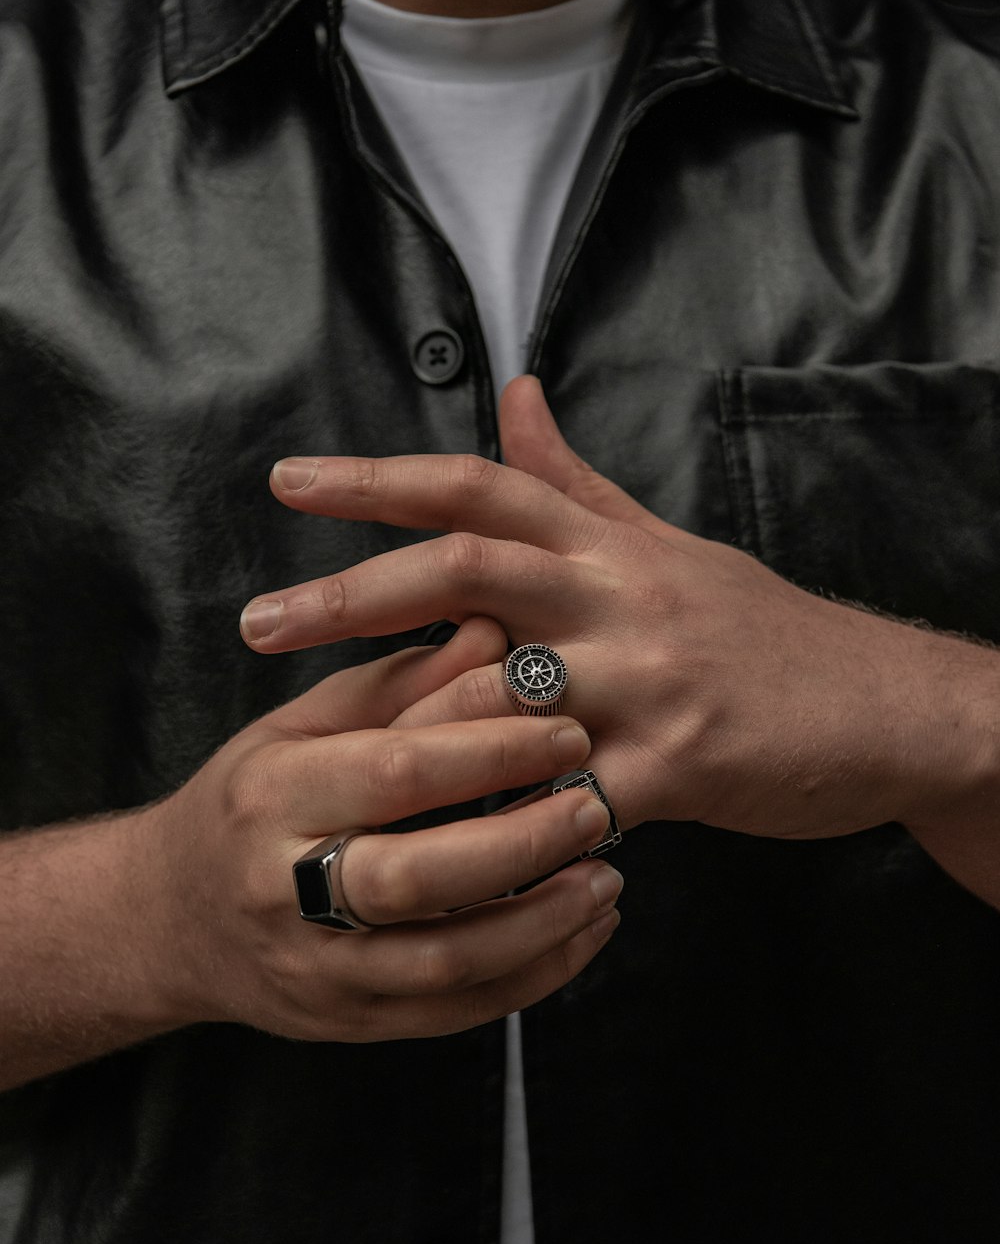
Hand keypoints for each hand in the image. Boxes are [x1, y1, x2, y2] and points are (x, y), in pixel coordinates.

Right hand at [147, 616, 621, 1042]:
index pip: (397, 771)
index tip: (567, 730)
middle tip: (595, 807)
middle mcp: (284, 887)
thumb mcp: (306, 725)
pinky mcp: (349, 1022)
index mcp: (273, 793)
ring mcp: (317, 967)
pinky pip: (456, 1011)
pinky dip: (534, 975)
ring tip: (607, 877)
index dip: (493, 750)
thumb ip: (404, 685)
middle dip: (526, 842)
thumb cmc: (255, 800)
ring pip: (448, 961)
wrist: (173, 917)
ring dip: (546, 922)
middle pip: (423, 876)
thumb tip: (498, 635)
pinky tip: (581, 932)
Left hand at [240, 376, 978, 842]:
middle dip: (352, 592)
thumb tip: (514, 392)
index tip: (288, 481)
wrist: (884, 705)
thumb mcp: (663, 542)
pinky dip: (503, 824)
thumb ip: (574, 479)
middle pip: (469, 565)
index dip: (379, 479)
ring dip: (410, 724)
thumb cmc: (759, 631)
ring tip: (322, 758)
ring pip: (505, 691)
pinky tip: (444, 851)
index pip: (478, 485)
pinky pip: (567, 799)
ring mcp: (651, 679)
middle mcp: (620, 595)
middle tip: (257, 623)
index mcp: (608, 544)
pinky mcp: (682, 764)